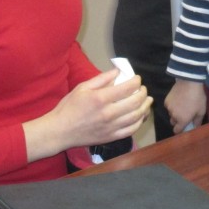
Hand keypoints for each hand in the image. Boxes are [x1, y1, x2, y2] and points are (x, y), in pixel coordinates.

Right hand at [24, 69, 151, 161]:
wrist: (60, 131)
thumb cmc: (69, 107)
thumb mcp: (82, 87)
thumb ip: (102, 78)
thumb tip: (118, 71)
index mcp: (100, 99)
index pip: (127, 88)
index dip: (136, 81)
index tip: (137, 78)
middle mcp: (108, 113)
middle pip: (135, 102)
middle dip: (143, 93)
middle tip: (143, 89)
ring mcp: (111, 127)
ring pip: (136, 117)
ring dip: (145, 107)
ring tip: (147, 101)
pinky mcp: (111, 137)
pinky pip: (131, 130)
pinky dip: (139, 122)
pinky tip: (140, 116)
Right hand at [165, 80, 206, 133]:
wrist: (189, 82)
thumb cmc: (197, 98)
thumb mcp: (201, 110)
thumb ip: (197, 121)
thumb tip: (195, 127)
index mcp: (182, 120)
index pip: (177, 131)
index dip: (180, 130)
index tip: (184, 127)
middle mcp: (173, 116)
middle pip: (173, 122)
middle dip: (178, 120)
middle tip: (184, 114)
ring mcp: (169, 108)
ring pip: (171, 114)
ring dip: (175, 112)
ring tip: (182, 105)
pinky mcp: (166, 101)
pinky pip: (168, 106)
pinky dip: (172, 105)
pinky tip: (178, 99)